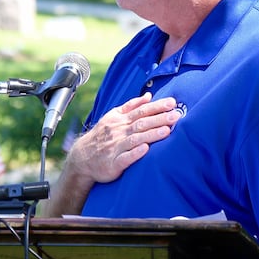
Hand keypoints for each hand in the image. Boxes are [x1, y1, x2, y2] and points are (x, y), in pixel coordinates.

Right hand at [41, 93, 180, 216]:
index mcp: (121, 120)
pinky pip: (125, 157)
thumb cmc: (102, 136)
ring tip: (166, 131)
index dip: (157, 107)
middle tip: (176, 115)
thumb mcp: (113, 116)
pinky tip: (146, 149)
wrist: (83, 157)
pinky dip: (135, 153)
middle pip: (141, 123)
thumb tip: (148, 96)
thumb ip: (131, 106)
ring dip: (151, 134)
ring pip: (135, 139)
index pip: (141, 110)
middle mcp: (119, 132)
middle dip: (159, 119)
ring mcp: (116, 147)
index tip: (172, 103)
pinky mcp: (114, 163)